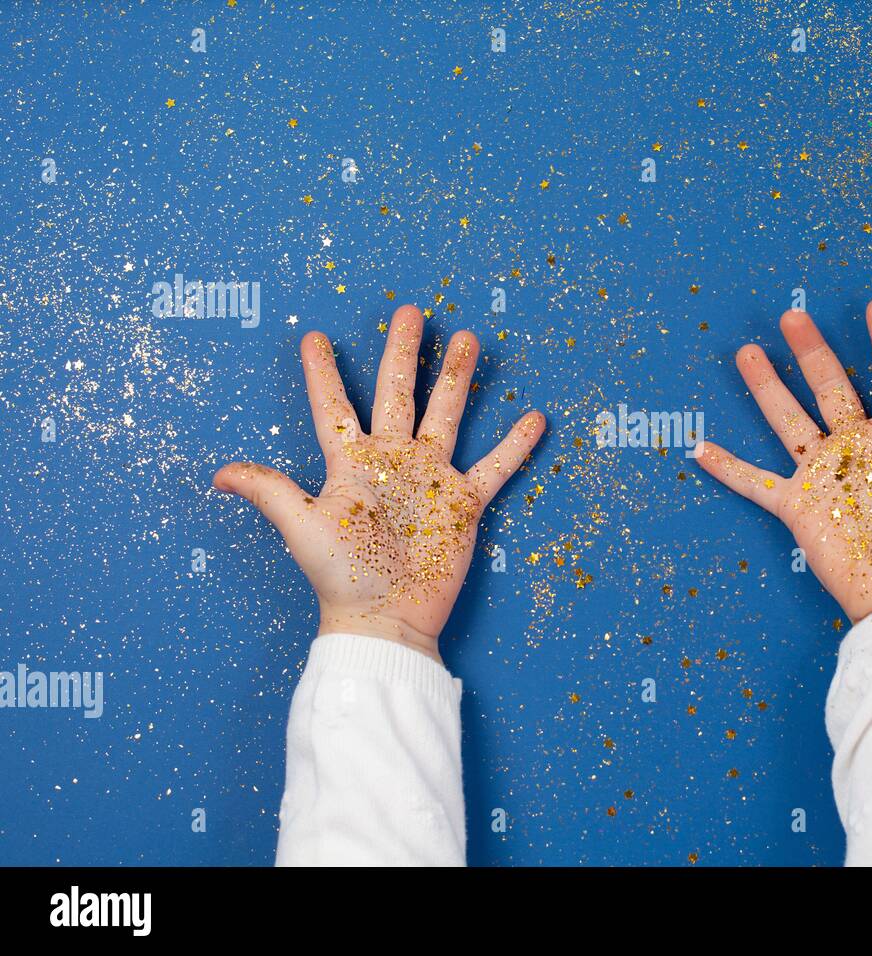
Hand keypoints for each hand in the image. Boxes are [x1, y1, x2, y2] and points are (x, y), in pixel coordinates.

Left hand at [214, 304, 545, 661]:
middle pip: (398, 393)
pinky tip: (532, 416)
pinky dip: (515, 445)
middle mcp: (393, 461)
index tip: (314, 337)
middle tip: (409, 312)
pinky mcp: (463, 504)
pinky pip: (494, 467)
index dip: (322, 373)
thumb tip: (216, 474)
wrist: (386, 618)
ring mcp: (431, 479)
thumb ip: (268, 492)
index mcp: (351, 462)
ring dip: (457, 377)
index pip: (334, 407)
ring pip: (447, 414)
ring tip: (468, 338)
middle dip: (404, 352)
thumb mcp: (300, 526)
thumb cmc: (340, 576)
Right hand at [695, 297, 871, 623]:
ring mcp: (822, 475)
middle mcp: (856, 449)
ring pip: (789, 420)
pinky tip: (700, 448)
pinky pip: (755, 482)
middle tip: (794, 316)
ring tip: (748, 353)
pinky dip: (727, 469)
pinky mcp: (797, 505)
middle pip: (830, 388)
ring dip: (768, 388)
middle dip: (812, 352)